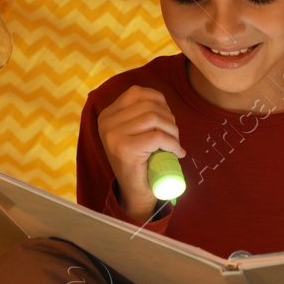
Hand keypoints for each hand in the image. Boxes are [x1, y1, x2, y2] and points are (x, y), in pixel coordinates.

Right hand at [97, 85, 184, 220]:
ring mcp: (113, 135)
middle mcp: (106, 122)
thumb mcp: (134, 130)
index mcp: (107, 114)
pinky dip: (173, 144)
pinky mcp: (125, 148)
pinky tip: (178, 152)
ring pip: (154, 118)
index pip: (137, 92)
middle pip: (148, 105)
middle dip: (168, 118)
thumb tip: (160, 100)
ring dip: (172, 130)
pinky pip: (157, 137)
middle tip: (173, 136)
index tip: (167, 119)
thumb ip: (138, 112)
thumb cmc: (139, 159)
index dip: (159, 102)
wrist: (135, 191)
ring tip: (175, 143)